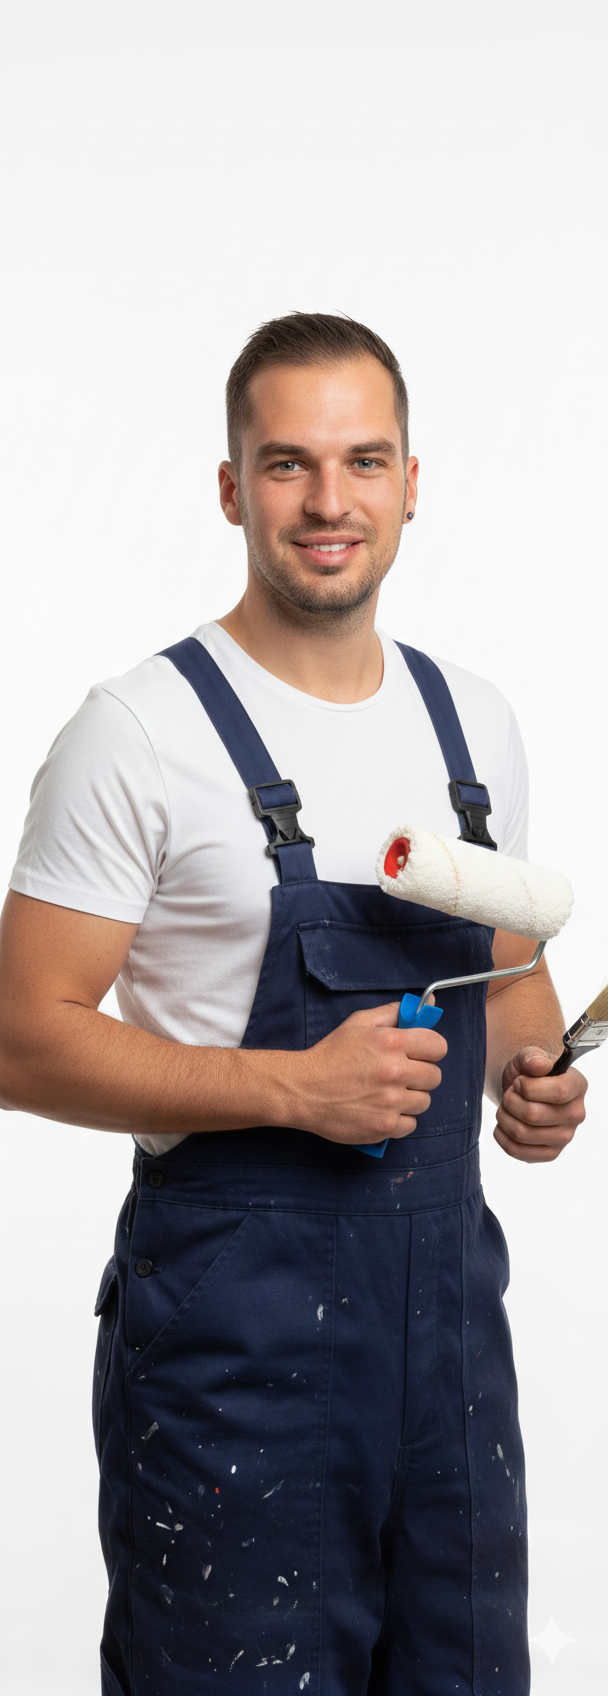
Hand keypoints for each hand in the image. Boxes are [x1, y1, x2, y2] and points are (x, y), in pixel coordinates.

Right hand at [294, 1002, 446, 1146]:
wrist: (302, 1089)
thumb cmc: (330, 1055)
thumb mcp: (359, 1023)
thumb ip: (393, 1013)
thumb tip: (427, 1003)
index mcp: (392, 1042)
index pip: (439, 1046)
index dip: (430, 1050)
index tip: (419, 1054)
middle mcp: (395, 1072)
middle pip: (434, 1076)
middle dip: (420, 1074)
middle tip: (400, 1075)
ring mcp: (390, 1102)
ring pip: (424, 1102)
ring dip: (410, 1098)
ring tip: (388, 1093)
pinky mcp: (383, 1126)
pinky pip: (410, 1124)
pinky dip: (399, 1119)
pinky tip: (382, 1110)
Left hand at [494, 1046, 586, 1162]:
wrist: (522, 1092)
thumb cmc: (528, 1074)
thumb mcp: (527, 1057)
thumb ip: (532, 1057)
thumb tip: (539, 1065)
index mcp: (577, 1086)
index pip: (559, 1092)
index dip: (529, 1087)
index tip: (518, 1082)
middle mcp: (576, 1114)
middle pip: (533, 1115)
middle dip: (510, 1101)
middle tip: (510, 1094)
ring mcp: (565, 1137)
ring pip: (521, 1133)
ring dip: (503, 1117)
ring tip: (506, 1107)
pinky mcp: (550, 1154)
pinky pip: (516, 1150)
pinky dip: (501, 1135)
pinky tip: (505, 1123)